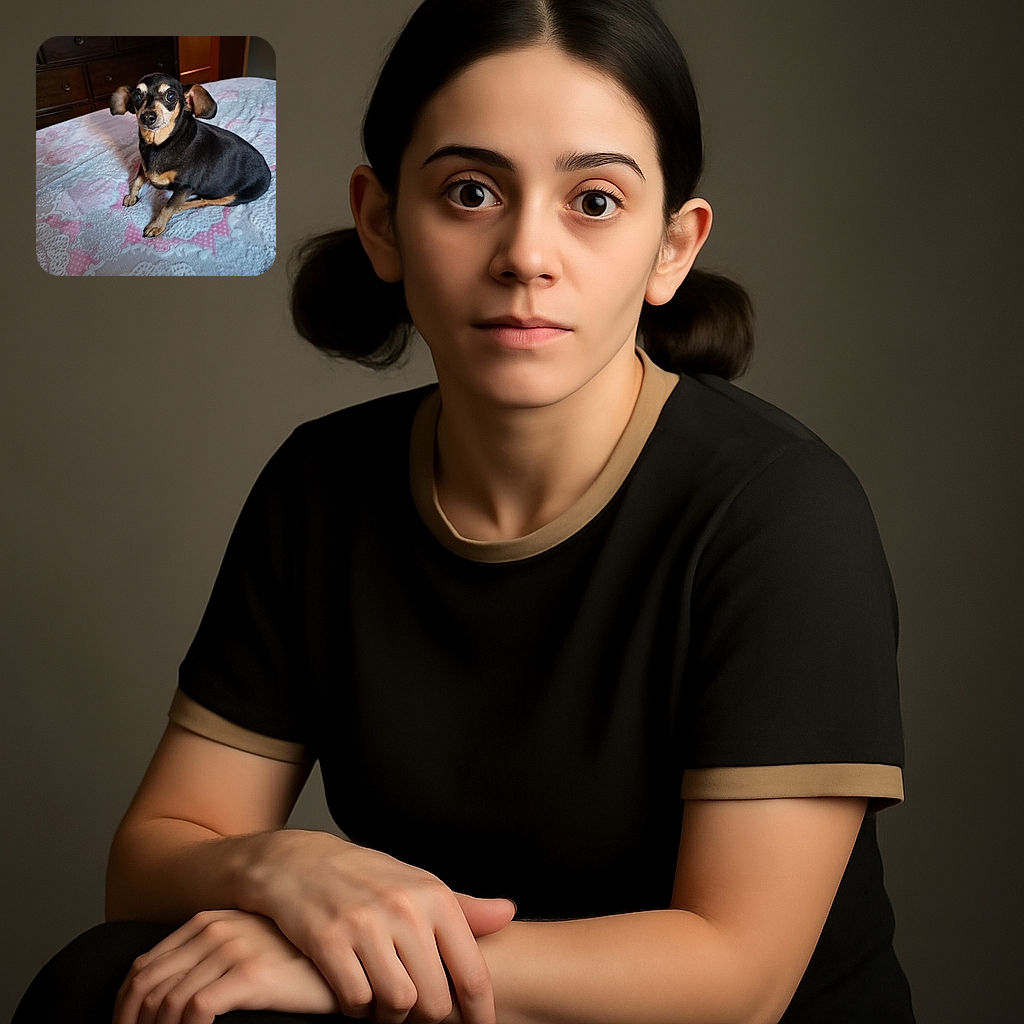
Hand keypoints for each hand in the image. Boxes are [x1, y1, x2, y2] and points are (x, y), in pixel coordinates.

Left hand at [113, 909, 339, 1023]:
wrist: (344, 958)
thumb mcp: (245, 949)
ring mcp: (234, 948)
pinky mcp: (252, 973)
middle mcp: (216, 929)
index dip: (124, 1007)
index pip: (142, 967)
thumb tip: (162, 998)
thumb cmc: (294, 961)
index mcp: (208, 922)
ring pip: (167, 1001)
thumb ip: (209, 958)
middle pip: (146, 985)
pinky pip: (195, 1008)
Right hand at [243, 830, 515, 1023]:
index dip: (480, 1012)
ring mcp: (365, 924)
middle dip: (429, 1019)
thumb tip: (508, 913)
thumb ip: (463, 907)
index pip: (470, 972)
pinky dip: (358, 1009)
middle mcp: (404, 909)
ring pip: (398, 1003)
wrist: (299, 861)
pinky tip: (357, 994)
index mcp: (433, 896)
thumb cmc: (366, 877)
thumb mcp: (418, 884)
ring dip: (392, 1017)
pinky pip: (356, 1000)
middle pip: (435, 999)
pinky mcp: (328, 941)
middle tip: (419, 1016)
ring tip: (387, 1005)